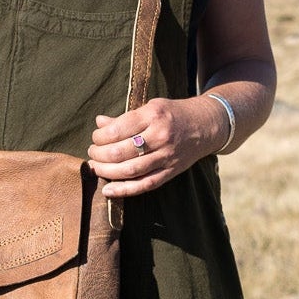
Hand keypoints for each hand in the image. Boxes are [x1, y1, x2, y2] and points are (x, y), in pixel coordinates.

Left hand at [88, 96, 227, 197]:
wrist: (205, 126)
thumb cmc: (173, 114)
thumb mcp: (150, 108)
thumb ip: (125, 118)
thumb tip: (99, 122)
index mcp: (153, 115)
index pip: (118, 130)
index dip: (100, 136)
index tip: (95, 138)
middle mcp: (161, 136)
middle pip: (121, 151)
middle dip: (100, 155)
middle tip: (92, 153)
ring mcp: (167, 156)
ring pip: (130, 170)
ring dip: (107, 171)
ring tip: (96, 168)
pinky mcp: (171, 171)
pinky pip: (145, 184)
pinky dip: (124, 190)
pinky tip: (108, 190)